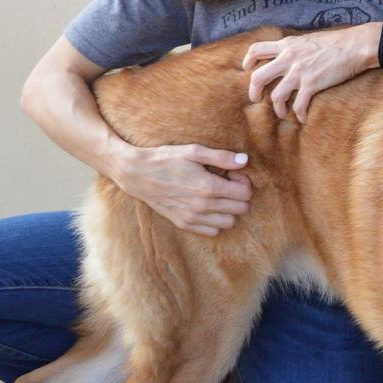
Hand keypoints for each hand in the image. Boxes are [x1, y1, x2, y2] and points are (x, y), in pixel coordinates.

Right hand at [112, 144, 253, 236]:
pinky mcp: (184, 224)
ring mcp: (193, 218)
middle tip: (225, 183)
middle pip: (241, 209)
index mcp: (208, 187)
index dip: (243, 182)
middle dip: (238, 195)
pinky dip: (214, 221)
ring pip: (229, 222)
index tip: (231, 174)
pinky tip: (206, 207)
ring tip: (217, 196)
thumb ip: (222, 157)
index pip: (245, 194)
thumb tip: (245, 161)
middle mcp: (203, 206)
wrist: (137, 174)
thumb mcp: (194, 151)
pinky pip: (212, 231)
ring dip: (228, 210)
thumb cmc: (166, 159)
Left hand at [242, 23, 379, 122]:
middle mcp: (288, 58)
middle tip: (257, 100)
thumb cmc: (336, 42)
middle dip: (254, 92)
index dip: (248, 60)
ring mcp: (299, 72)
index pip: (256, 49)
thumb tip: (290, 55)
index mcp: (287, 45)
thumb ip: (295, 48)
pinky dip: (299, 114)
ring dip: (278, 109)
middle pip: (258, 77)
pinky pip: (299, 105)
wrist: (354, 46)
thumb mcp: (308, 40)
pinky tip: (303, 118)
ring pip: (276, 96)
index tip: (247, 69)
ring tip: (283, 113)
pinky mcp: (312, 84)